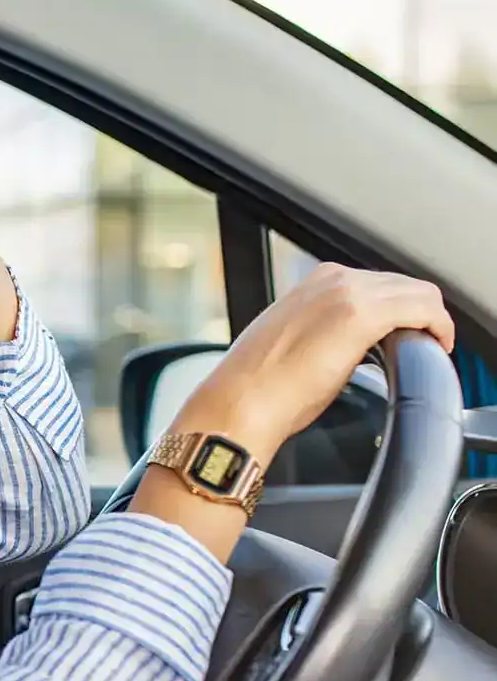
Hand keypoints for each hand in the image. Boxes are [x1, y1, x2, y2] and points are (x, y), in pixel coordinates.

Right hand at [177, 264, 453, 463]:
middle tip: (422, 346)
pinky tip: (436, 348)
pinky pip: (423, 310)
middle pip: (404, 284)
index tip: (404, 334)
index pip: (379, 283)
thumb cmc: (259, 384)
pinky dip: (439, 327)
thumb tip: (348, 346)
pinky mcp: (361, 316)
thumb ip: (325, 330)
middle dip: (419, 313)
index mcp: (314, 282)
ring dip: (431, 319)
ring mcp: (347, 294)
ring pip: (420, 292)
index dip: (400, 310)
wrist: (241, 400)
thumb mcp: (294, 341)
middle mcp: (332, 279)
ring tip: (428, 349)